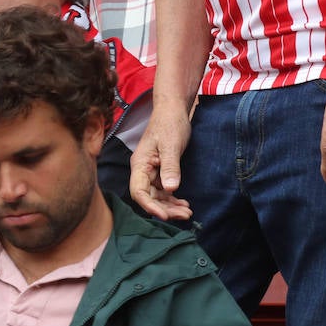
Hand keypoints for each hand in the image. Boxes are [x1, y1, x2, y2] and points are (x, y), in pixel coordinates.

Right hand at [128, 105, 194, 220]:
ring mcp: (151, 171)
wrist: (173, 110)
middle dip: (164, 209)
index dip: (150, 206)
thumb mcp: (171, 145)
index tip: (166, 216)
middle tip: (185, 215)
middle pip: (148, 197)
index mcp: (140, 163)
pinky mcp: (160, 170)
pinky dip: (172, 198)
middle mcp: (142, 169)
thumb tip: (170, 189)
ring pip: (156, 196)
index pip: (138, 191)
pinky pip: (163, 190)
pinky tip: (184, 203)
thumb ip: (170, 167)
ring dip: (170, 206)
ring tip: (187, 212)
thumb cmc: (169, 124)